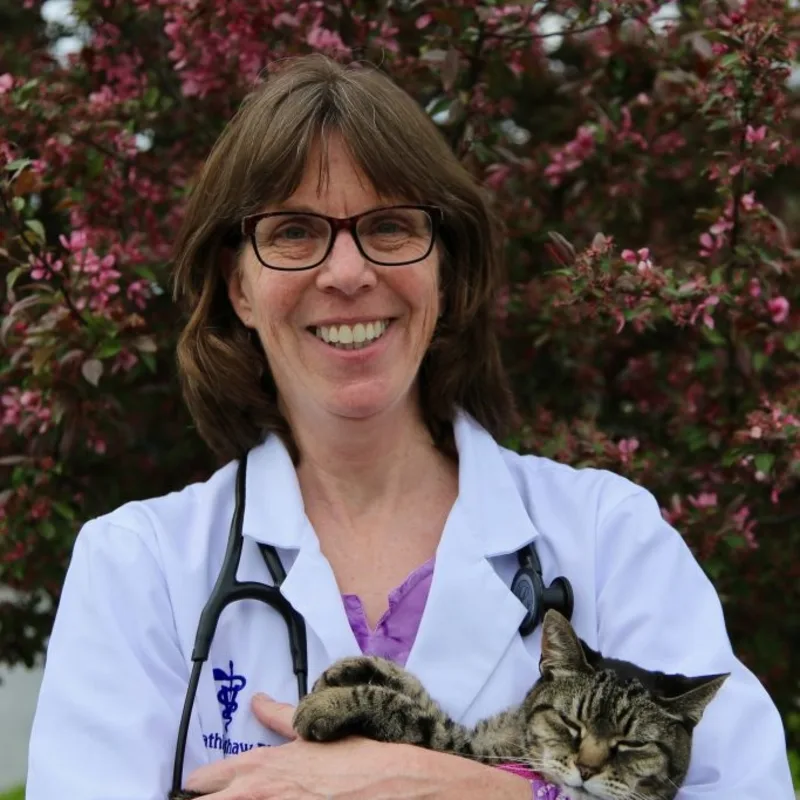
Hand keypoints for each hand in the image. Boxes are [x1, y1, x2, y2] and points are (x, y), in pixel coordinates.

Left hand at [182, 693, 530, 798]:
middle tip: (192, 793)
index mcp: (263, 768)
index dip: (196, 785)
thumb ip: (283, 716)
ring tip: (222, 795)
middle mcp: (261, 794)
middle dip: (201, 797)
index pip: (208, 780)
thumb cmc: (358, 759)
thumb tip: (258, 700)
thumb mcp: (317, 732)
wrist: (396, 786)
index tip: (187, 787)